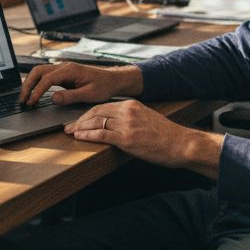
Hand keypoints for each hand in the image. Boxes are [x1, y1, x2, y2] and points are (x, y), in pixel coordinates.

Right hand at [19, 62, 141, 106]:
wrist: (112, 80)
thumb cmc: (103, 86)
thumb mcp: (89, 94)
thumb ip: (71, 96)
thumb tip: (53, 98)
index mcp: (70, 70)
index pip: (47, 79)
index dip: (37, 91)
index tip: (32, 103)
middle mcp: (63, 67)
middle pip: (38, 71)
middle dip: (27, 85)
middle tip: (22, 101)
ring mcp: (62, 69)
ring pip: (39, 72)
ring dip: (30, 84)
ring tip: (25, 98)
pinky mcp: (62, 74)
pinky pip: (44, 76)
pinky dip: (36, 83)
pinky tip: (33, 93)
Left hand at [65, 100, 224, 174]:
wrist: (181, 144)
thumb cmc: (166, 136)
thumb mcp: (146, 119)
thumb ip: (130, 118)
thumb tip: (114, 124)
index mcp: (132, 105)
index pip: (102, 106)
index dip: (87, 113)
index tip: (78, 119)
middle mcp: (128, 111)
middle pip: (95, 112)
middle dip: (79, 119)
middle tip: (68, 126)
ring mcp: (127, 125)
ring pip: (96, 122)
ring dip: (80, 127)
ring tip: (70, 132)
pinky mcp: (127, 139)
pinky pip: (101, 134)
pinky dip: (87, 135)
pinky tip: (80, 137)